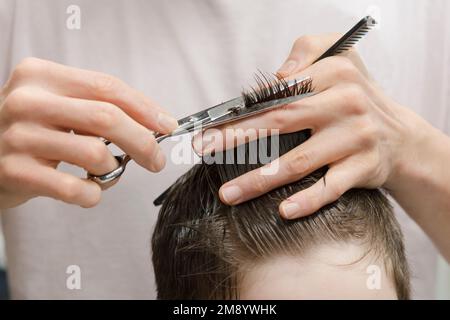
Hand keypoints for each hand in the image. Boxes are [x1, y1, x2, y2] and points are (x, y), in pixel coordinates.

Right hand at [0, 58, 177, 208]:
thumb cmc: (32, 130)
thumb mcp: (57, 105)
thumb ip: (97, 107)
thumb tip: (154, 123)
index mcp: (41, 75)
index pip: (108, 87)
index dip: (145, 108)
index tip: (168, 126)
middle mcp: (27, 101)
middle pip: (107, 117)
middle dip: (143, 141)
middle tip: (156, 159)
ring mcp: (18, 137)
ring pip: (94, 153)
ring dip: (114, 169)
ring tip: (106, 172)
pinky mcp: (14, 172)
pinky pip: (74, 189)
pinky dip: (94, 194)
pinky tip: (91, 191)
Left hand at [193, 34, 427, 218]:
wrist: (399, 136)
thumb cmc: (355, 97)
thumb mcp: (338, 58)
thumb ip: (305, 52)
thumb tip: (274, 77)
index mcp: (333, 74)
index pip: (277, 92)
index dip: (241, 108)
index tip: (209, 124)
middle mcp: (345, 103)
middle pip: (280, 121)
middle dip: (235, 137)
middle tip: (203, 150)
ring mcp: (354, 138)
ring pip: (298, 161)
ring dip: (259, 180)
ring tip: (228, 194)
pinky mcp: (363, 168)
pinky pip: (331, 187)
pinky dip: (308, 200)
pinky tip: (284, 211)